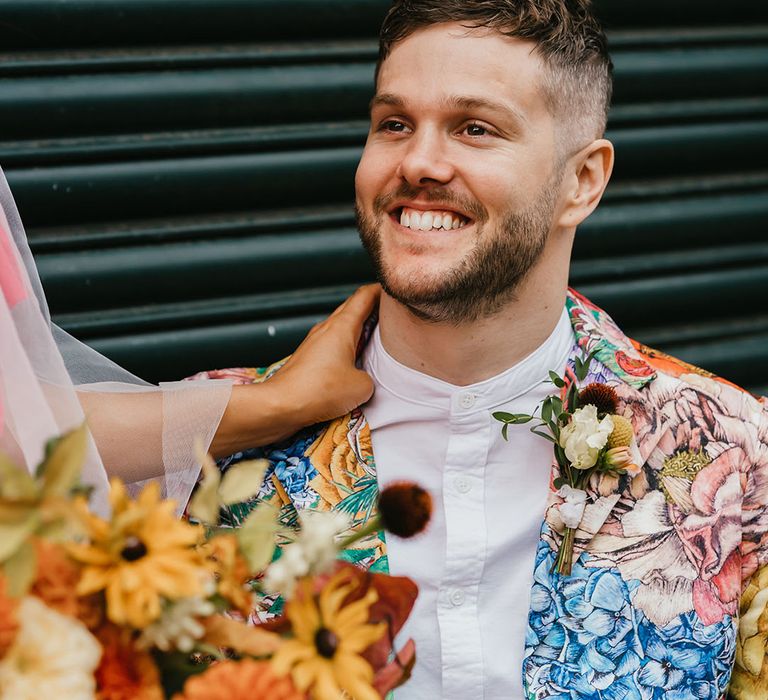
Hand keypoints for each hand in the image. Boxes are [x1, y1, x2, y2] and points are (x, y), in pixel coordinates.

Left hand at [211, 285, 379, 456]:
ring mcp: (314, 344)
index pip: (364, 297)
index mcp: (342, 327)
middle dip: (371, 308)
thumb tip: (364, 380)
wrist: (279, 405)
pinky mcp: (307, 361)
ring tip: (375, 339)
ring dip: (357, 330)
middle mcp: (326, 330)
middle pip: (352, 309)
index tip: (393, 291)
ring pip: (341, 329)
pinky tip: (353, 362)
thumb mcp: (362, 387)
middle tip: (390, 315)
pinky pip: (332, 347)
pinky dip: (346, 348)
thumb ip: (371, 377)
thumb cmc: (317, 391)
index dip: (380, 291)